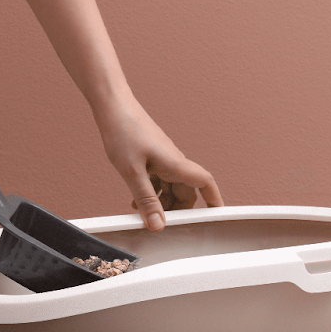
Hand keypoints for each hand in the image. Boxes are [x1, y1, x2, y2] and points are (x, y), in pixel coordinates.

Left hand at [95, 98, 221, 230]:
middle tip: (164, 225)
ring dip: (162, 202)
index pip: (205, 183)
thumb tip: (158, 225)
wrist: (113, 106)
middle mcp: (173, 161)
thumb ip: (146, 200)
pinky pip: (159, 179)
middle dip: (178, 210)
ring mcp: (163, 158)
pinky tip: (136, 200)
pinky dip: (151, 192)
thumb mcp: (132, 172)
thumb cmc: (124, 131)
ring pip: (171, 187)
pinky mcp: (152, 156)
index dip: (214, 200)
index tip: (218, 215)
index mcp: (175, 163)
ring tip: (144, 215)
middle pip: (186, 191)